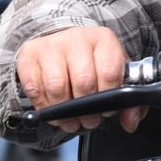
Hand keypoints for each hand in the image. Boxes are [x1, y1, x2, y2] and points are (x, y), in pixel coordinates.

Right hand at [15, 26, 145, 134]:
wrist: (64, 45)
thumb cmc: (94, 64)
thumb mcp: (117, 77)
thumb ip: (131, 102)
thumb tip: (130, 122)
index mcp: (103, 39)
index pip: (109, 72)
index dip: (108, 97)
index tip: (107, 109)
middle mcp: (77, 38)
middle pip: (83, 81)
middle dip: (87, 110)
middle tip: (90, 120)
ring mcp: (51, 45)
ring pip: (57, 86)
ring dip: (65, 112)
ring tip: (72, 120)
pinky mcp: (29, 55)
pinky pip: (34, 89)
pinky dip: (44, 107)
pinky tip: (54, 110)